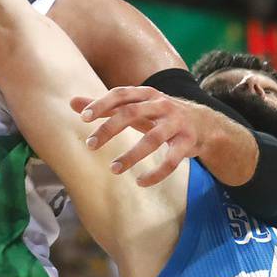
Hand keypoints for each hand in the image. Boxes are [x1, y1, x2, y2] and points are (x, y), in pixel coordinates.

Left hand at [70, 87, 242, 187]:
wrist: (205, 124)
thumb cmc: (161, 114)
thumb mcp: (135, 106)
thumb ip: (105, 106)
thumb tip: (72, 102)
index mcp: (146, 94)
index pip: (121, 94)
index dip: (102, 104)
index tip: (83, 117)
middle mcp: (161, 105)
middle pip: (133, 113)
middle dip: (110, 129)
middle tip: (90, 145)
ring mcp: (176, 123)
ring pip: (153, 139)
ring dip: (132, 155)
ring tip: (114, 169)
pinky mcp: (188, 143)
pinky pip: (172, 160)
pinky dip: (156, 173)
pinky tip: (141, 182)